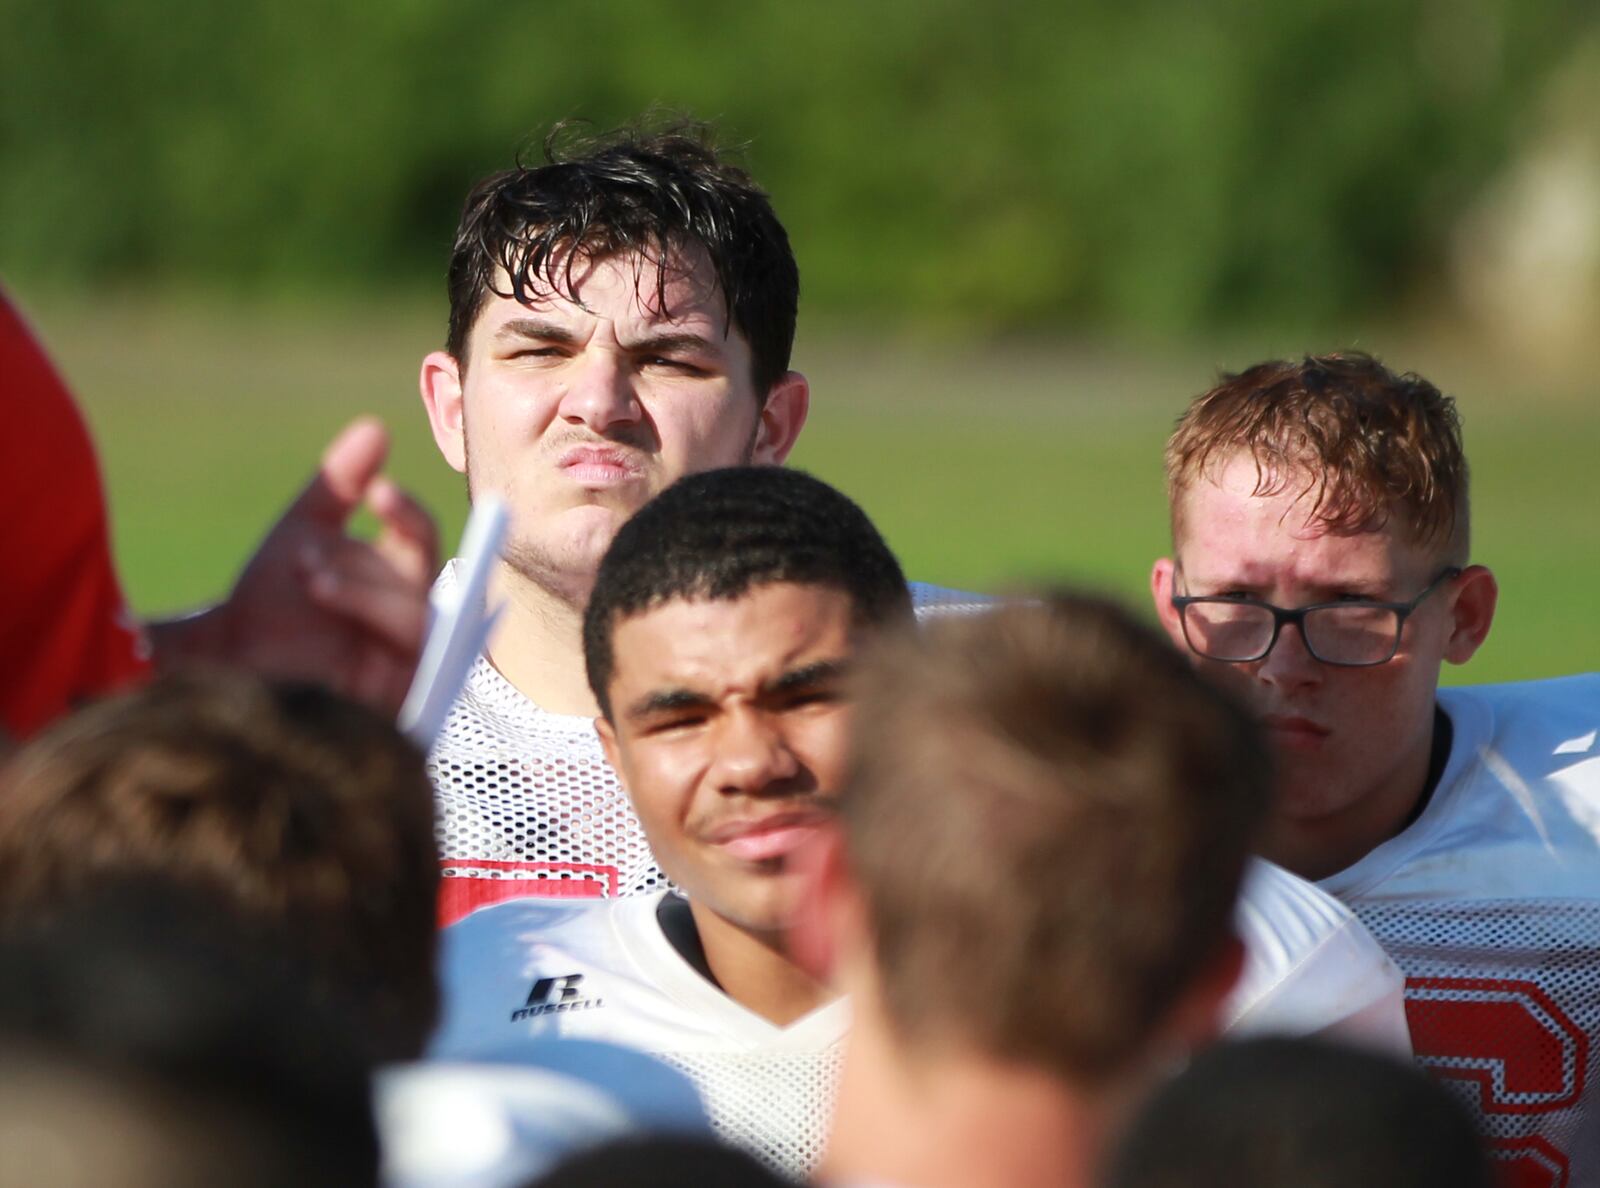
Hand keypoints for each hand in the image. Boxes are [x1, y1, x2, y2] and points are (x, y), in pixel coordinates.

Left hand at [154, 418, 439, 714]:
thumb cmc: (267, 606)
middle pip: (422, 580)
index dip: (407, 514)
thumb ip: (338, 485)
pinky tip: (330, 645)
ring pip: (418, 624)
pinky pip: (414, 675)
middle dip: (367, 567)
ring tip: (308, 588)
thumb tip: (377, 428)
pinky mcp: (402, 704)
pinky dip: (379, 652)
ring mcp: (407, 662)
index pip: (419, 535)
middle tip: (303, 562)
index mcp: (390, 572)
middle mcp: (406, 614)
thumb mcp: (299, 537)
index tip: (378, 493)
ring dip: (366, 599)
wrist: (225, 673)